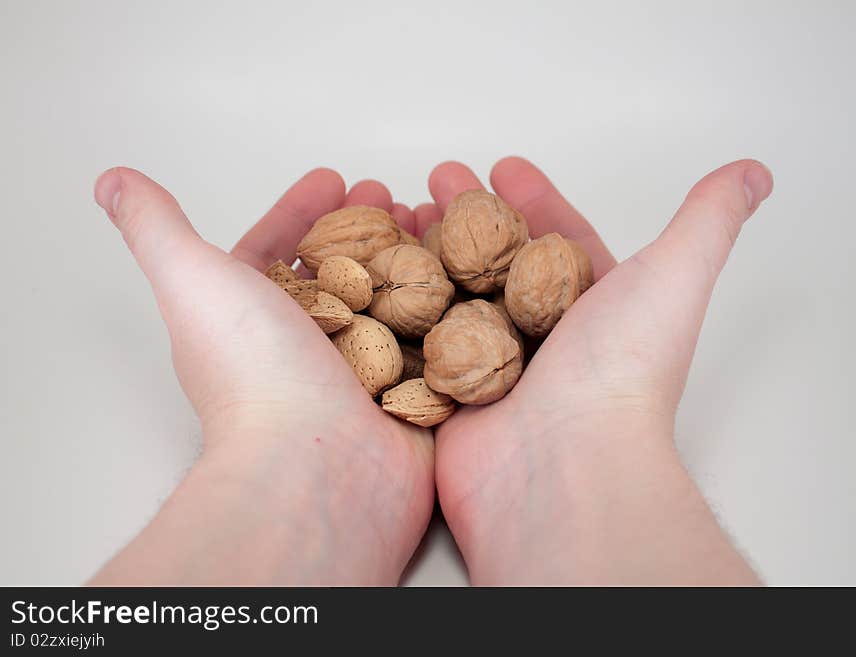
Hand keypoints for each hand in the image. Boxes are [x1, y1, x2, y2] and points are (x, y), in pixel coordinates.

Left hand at [90, 168, 433, 584]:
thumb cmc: (254, 375)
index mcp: (249, 321)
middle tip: (392, 195)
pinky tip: (462, 275)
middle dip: (362, 228)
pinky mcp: (406, 395)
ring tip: (431, 222)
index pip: (273, 250)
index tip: (334, 178)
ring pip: (385, 300)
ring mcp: (356, 373)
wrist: (319, 466)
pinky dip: (442, 306)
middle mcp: (299, 349)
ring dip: (405, 259)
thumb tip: (112, 182)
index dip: (300, 211)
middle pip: (334, 272)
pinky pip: (429, 339)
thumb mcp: (191, 281)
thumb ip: (155, 227)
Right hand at [424, 157, 772, 583]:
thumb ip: (708, 220)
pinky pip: (416, 339)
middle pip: (497, 261)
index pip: (560, 239)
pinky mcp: (446, 394)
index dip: (534, 200)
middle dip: (467, 216)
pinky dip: (394, 305)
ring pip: (451, 294)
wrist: (562, 462)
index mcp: (593, 309)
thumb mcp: (676, 275)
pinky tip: (370, 269)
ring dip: (424, 251)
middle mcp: (543, 339)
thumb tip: (753, 173)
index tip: (503, 166)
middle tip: (436, 179)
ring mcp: (491, 367)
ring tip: (396, 212)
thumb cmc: (621, 371)